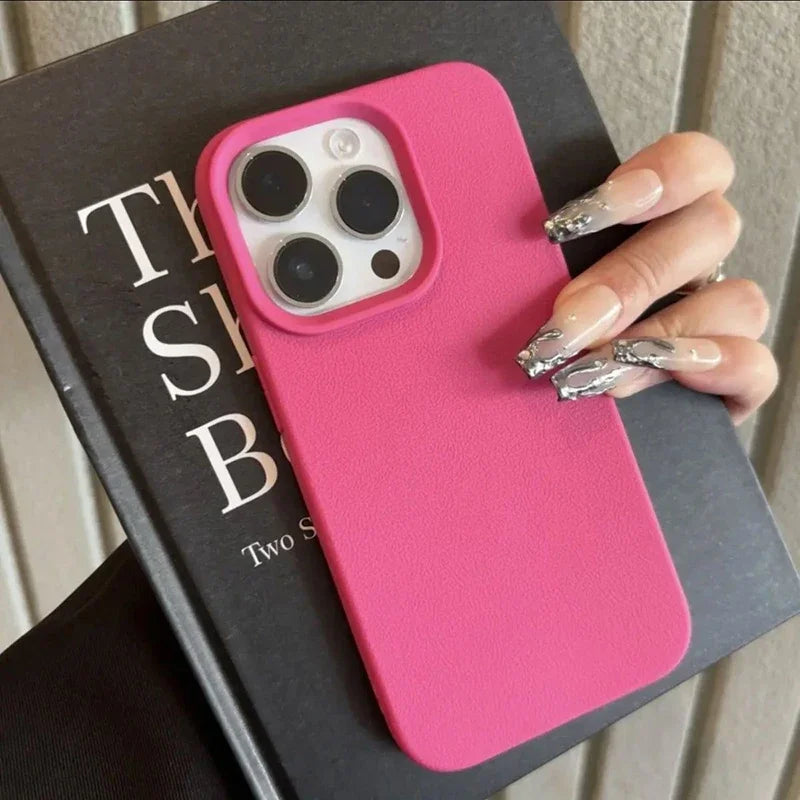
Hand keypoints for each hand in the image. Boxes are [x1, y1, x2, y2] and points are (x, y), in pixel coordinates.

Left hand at [515, 133, 775, 423]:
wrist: (557, 422)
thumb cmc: (537, 342)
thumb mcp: (521, 293)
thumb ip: (518, 264)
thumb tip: (447, 240)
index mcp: (652, 224)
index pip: (693, 166)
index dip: (655, 176)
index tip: (569, 221)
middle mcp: (692, 263)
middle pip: (707, 231)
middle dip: (626, 281)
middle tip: (563, 323)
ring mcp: (716, 320)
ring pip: (738, 297)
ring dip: (660, 332)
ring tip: (591, 368)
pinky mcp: (730, 381)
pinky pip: (756, 364)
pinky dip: (709, 367)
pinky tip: (650, 376)